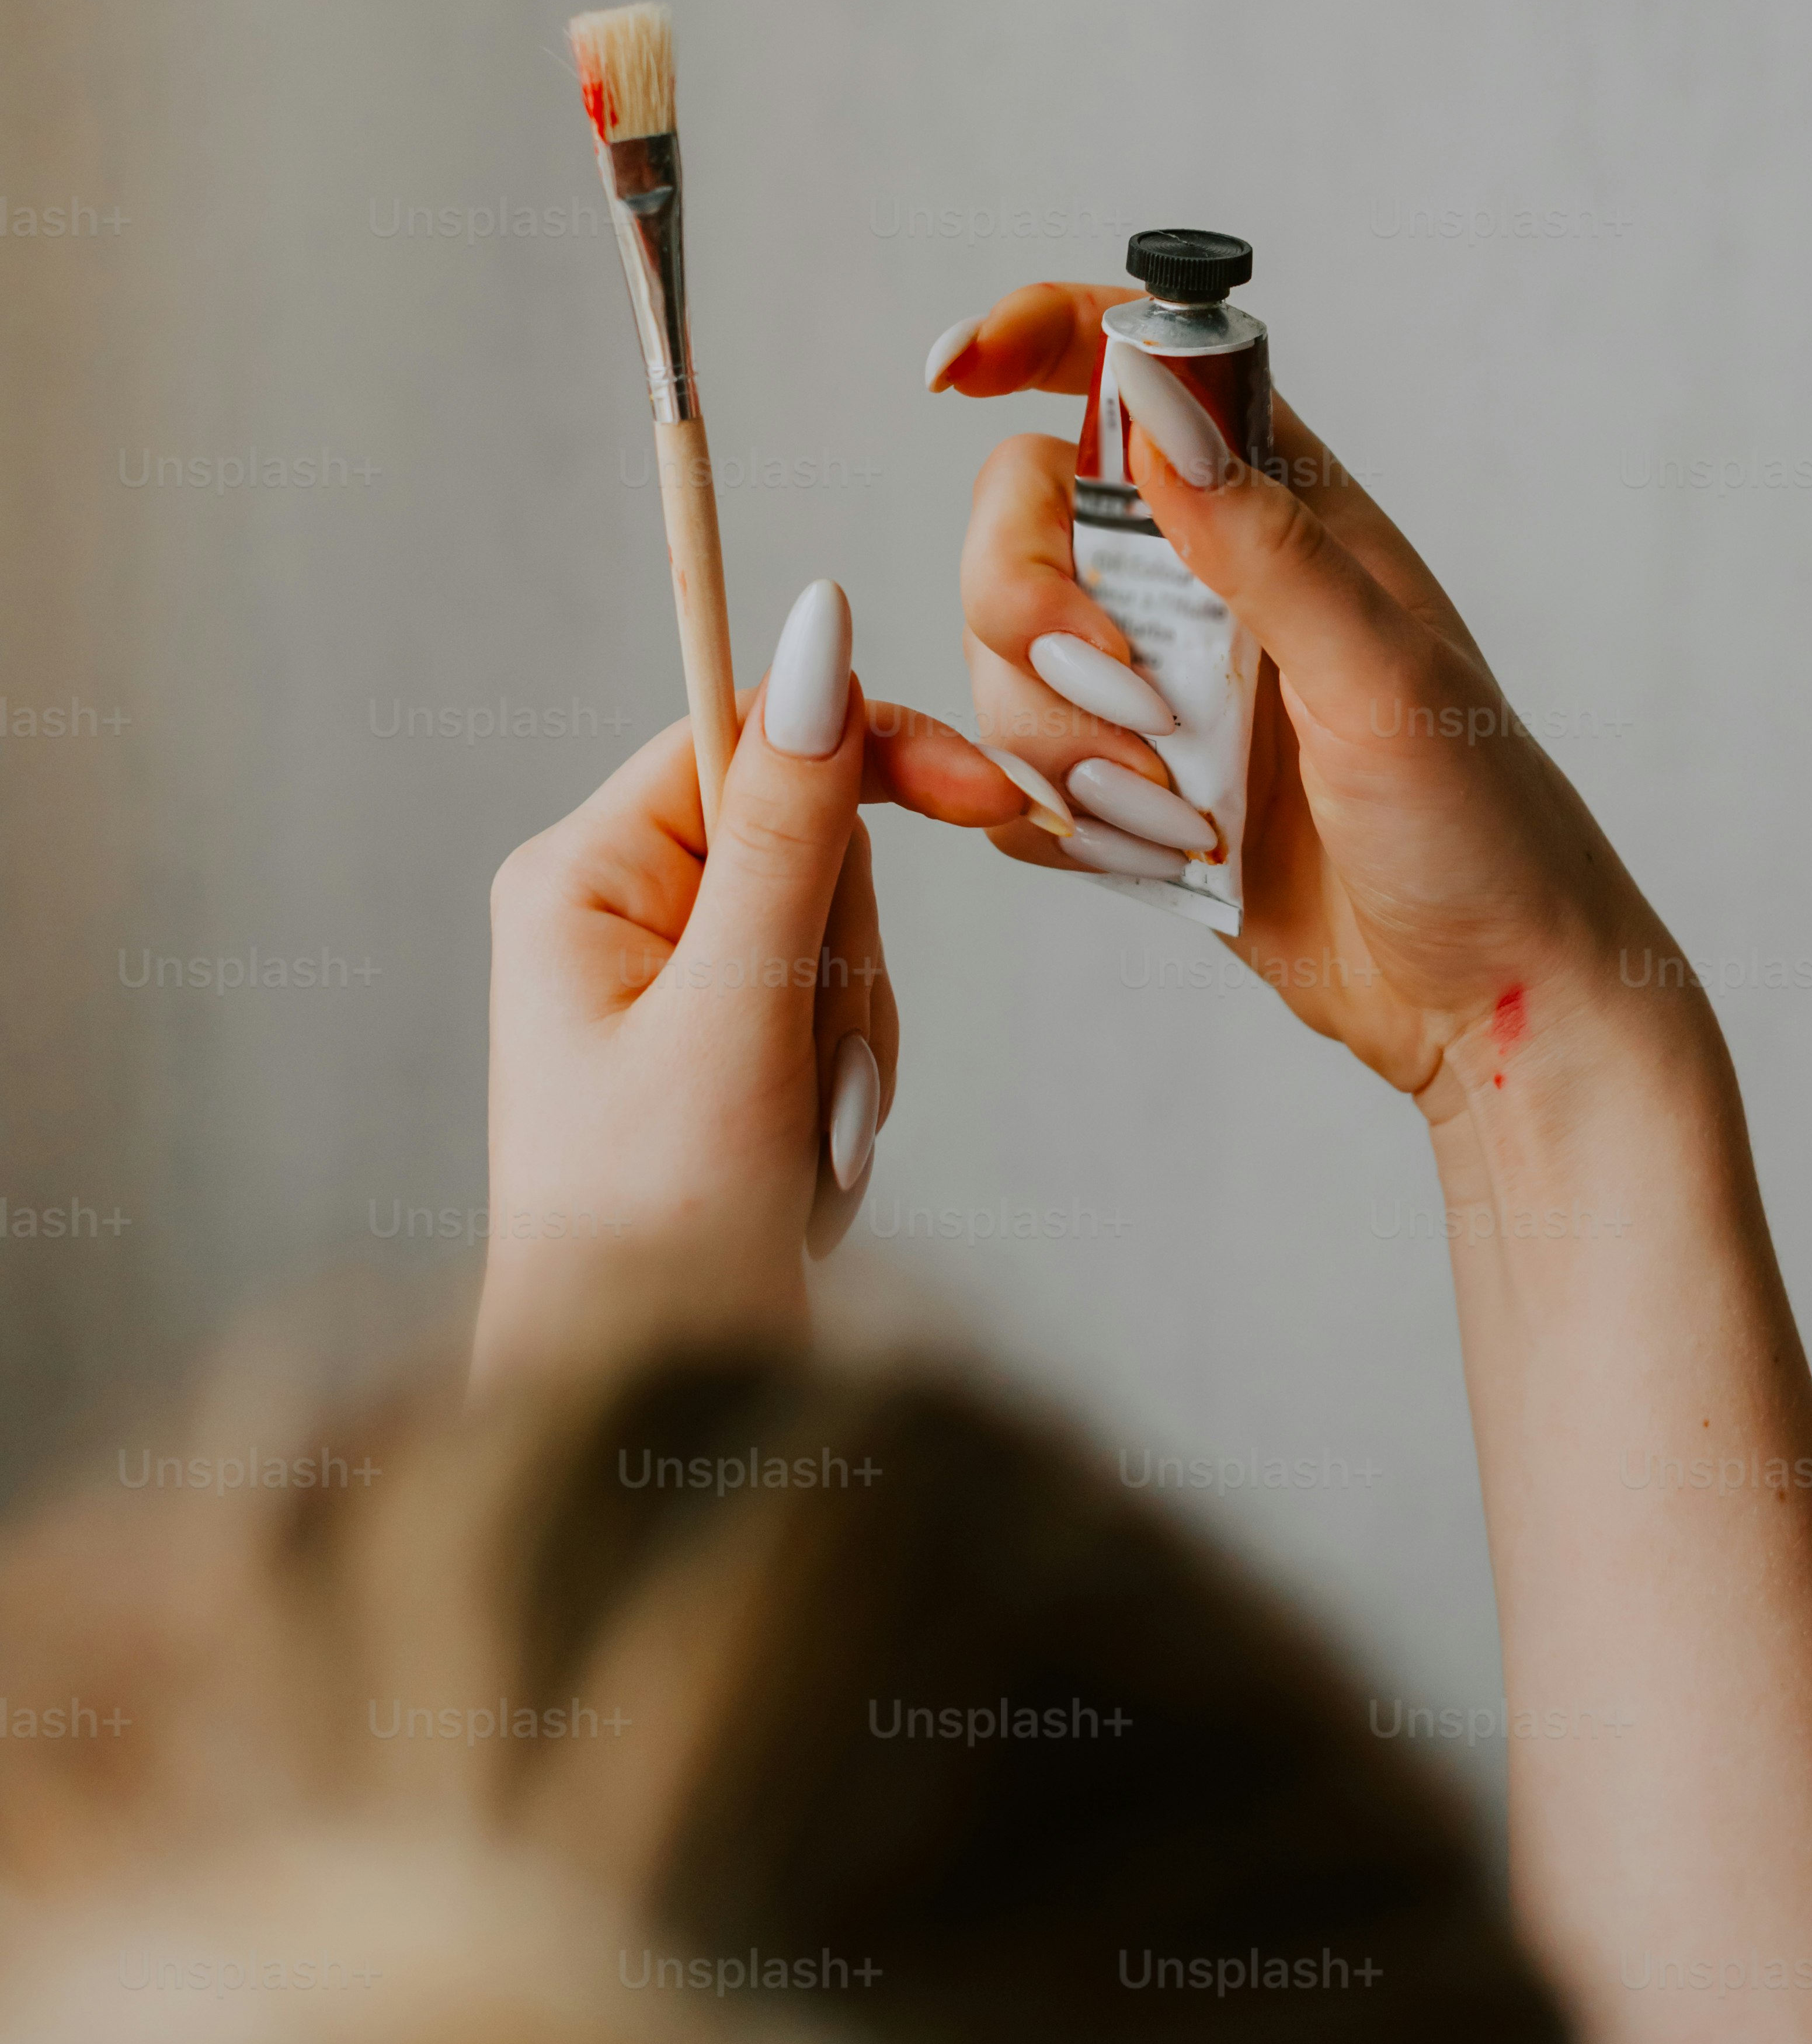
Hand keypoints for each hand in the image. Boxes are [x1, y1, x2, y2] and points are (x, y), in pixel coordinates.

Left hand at [473, 580, 1024, 1380]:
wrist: (644, 1414)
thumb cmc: (659, 1233)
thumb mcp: (738, 1013)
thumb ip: (789, 825)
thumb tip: (818, 629)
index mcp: (583, 877)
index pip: (754, 734)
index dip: (879, 755)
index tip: (996, 799)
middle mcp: (613, 914)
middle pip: (814, 844)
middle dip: (847, 967)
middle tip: (812, 1081)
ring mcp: (666, 984)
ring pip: (841, 935)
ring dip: (849, 1043)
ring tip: (796, 1148)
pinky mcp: (715, 1050)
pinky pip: (836, 1014)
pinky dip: (843, 1090)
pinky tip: (797, 1170)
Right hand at [932, 287, 1717, 1116]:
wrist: (1485, 996)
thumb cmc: (1479, 823)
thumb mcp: (1381, 674)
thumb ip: (1262, 543)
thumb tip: (1152, 409)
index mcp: (1278, 504)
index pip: (1132, 365)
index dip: (1030, 338)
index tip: (951, 371)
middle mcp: (1205, 577)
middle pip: (1019, 517)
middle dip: (1031, 610)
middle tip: (1130, 705)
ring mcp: (1159, 682)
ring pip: (1002, 657)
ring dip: (1061, 743)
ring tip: (1184, 816)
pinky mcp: (1128, 787)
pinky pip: (1015, 774)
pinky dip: (1060, 820)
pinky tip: (1160, 857)